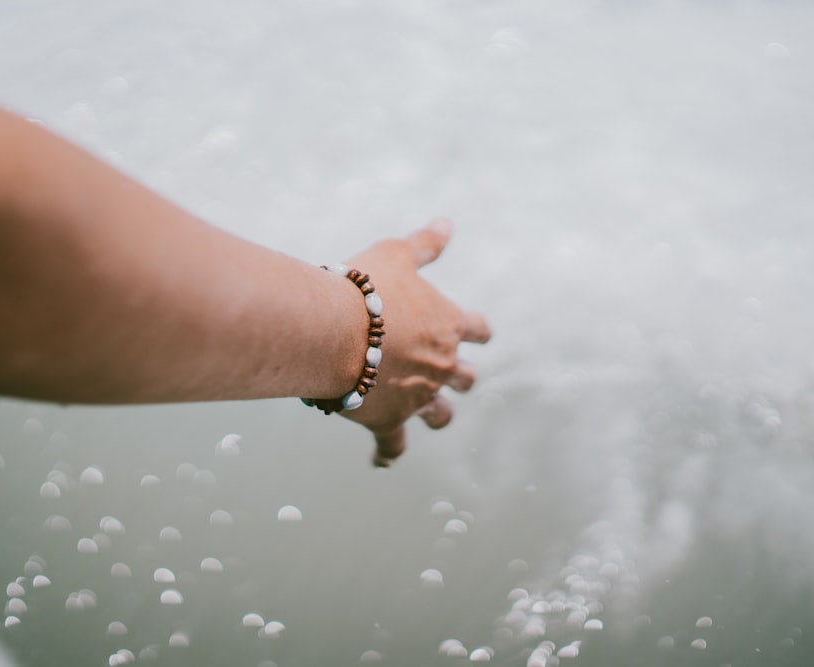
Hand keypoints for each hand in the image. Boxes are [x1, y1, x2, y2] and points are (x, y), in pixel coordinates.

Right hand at [341, 219, 491, 465]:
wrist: (332, 331)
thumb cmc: (363, 289)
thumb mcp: (396, 254)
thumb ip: (424, 244)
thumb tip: (447, 224)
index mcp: (447, 324)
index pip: (477, 328)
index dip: (478, 330)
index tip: (481, 333)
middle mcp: (440, 364)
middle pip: (464, 377)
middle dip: (461, 376)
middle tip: (457, 377)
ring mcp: (417, 396)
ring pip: (440, 414)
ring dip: (438, 413)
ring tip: (433, 415)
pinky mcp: (389, 421)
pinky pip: (393, 444)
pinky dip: (388, 452)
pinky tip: (383, 459)